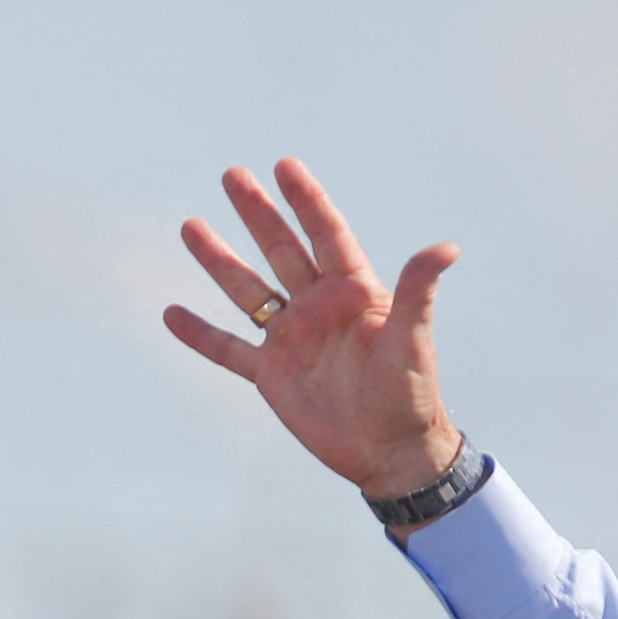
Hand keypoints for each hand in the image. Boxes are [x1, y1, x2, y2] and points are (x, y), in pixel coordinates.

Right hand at [162, 158, 465, 506]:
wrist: (391, 453)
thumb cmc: (411, 395)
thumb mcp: (413, 340)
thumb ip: (417, 293)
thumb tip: (446, 248)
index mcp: (353, 292)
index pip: (326, 234)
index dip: (306, 200)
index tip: (285, 166)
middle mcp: (318, 308)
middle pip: (281, 250)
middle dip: (257, 213)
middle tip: (232, 175)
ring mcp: (291, 340)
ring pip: (248, 291)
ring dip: (219, 261)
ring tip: (191, 225)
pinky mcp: (271, 376)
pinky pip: (229, 350)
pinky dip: (201, 334)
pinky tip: (171, 314)